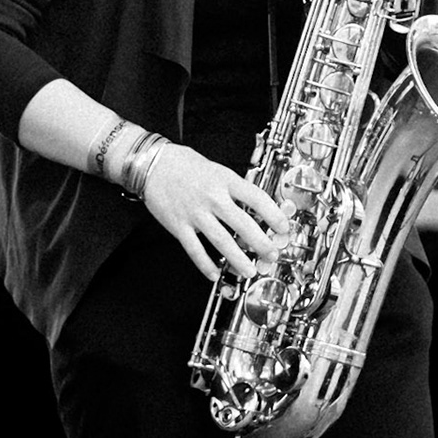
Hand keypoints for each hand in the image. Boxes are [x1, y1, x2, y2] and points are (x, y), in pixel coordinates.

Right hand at [139, 144, 290, 281]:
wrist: (154, 164)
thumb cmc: (187, 166)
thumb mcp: (218, 171)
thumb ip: (235, 189)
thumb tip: (257, 209)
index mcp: (226, 180)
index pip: (256, 198)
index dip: (273, 214)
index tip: (284, 227)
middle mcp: (213, 197)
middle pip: (242, 223)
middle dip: (261, 242)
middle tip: (272, 254)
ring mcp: (195, 213)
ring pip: (221, 240)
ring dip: (238, 259)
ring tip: (250, 270)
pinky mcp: (179, 225)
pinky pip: (194, 249)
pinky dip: (205, 264)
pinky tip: (214, 274)